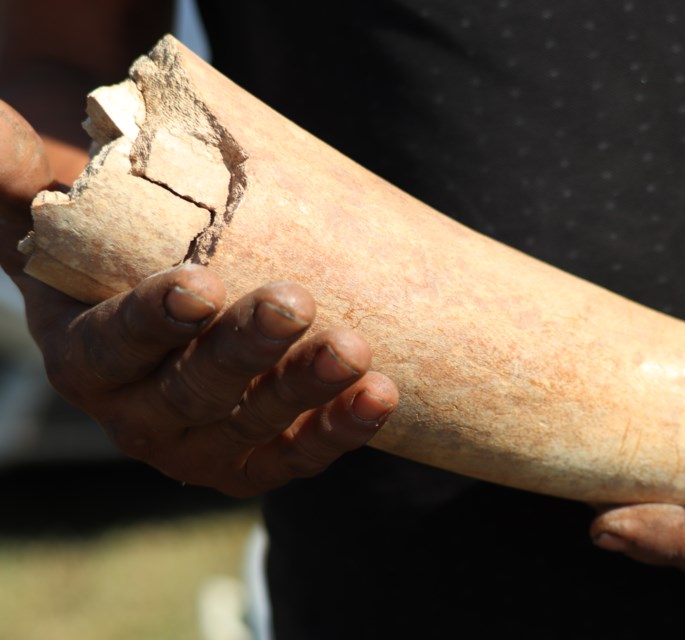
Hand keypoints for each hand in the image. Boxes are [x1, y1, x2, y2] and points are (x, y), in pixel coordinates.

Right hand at [1, 100, 397, 496]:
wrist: (166, 279)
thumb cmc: (109, 234)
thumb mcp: (40, 197)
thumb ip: (8, 167)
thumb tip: (1, 139)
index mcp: (83, 357)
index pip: (113, 348)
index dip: (152, 321)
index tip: (200, 284)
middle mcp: (136, 414)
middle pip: (191, 393)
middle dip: (245, 351)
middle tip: (295, 301)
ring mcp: (200, 442)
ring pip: (252, 428)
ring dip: (304, 392)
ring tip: (354, 348)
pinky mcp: (256, 456)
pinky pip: (297, 455)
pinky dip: (340, 430)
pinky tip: (379, 395)